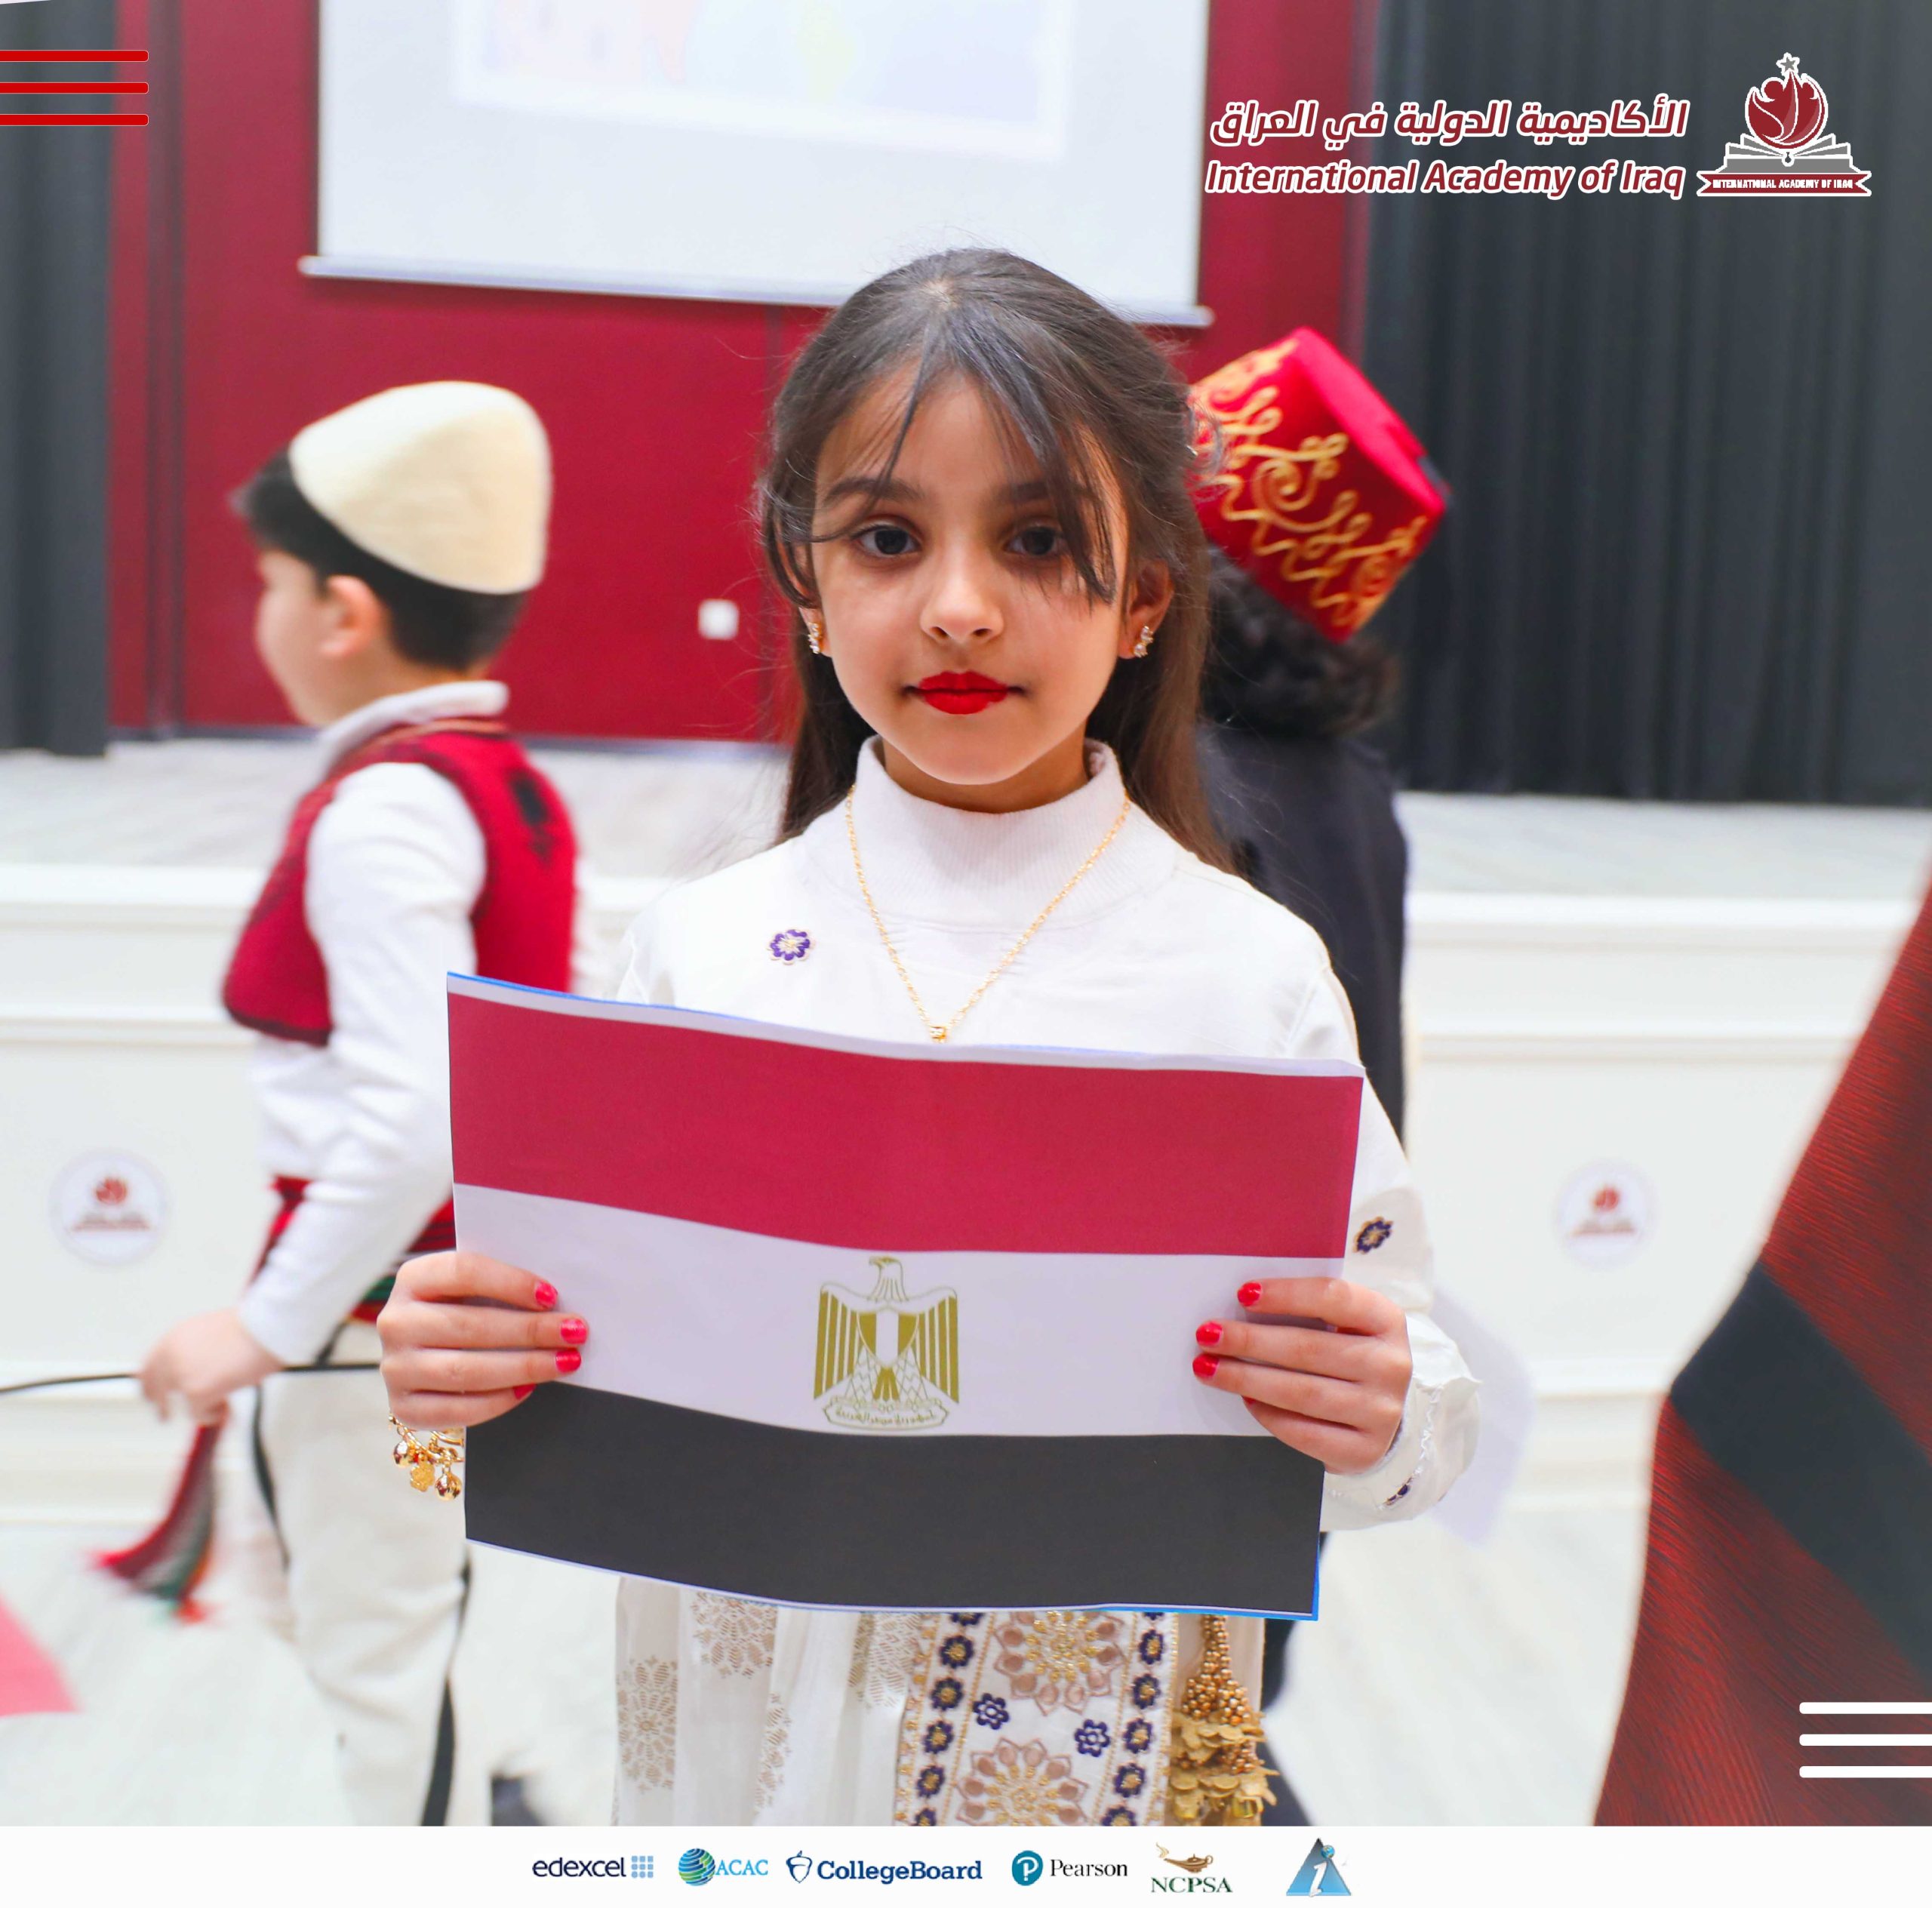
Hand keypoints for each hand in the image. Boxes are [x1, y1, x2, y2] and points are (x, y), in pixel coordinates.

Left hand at [139, 1309, 283, 1425]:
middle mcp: (171, 1356)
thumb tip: (200, 1370)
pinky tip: (228, 1405)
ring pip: (183, 1404)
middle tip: (165, 1415)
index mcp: (174, 1338)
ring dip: (202, 1406)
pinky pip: (200, 1414)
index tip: (152, 1396)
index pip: (148, 1367)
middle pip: (155, 1389)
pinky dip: (214, 1414)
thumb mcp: (211, 1331)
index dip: (150, 1385)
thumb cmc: (252, 1326)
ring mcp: (181, 1375)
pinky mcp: (196, 1392)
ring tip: (222, 1404)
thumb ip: (196, 1352)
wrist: (266, 1327)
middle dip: (161, 1405)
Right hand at [378, 1251, 586, 1429]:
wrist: (425, 1351)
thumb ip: (503, 1285)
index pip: (462, 1272)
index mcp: (413, 1278)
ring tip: (564, 1361)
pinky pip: (455, 1410)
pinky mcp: (403, 1406)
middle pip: (468, 1326)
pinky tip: (528, 1389)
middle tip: (574, 1332)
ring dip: (522, 1367)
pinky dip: (497, 1401)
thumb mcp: (474, 1286)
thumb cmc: (465, 1308)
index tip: (552, 1295)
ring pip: (464, 1371)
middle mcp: (395, 1321)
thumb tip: (557, 1300)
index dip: (510, 1283)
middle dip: (529, 1330)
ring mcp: (395, 1367)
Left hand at [1191, 1275, 1410, 1474]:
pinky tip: (1245, 1400)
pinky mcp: (1364, 1450)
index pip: (1335, 1297)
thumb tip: (1244, 1301)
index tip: (1243, 1294)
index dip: (1287, 1294)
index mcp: (1386, 1320)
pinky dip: (1270, 1415)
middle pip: (1310, 1348)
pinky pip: (1306, 1432)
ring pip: (1303, 1393)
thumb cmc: (1350, 1354)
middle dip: (1251, 1341)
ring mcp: (1381, 1412)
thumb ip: (1309, 1309)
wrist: (1383, 1413)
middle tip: (1208, 1334)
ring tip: (1209, 1368)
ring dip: (1248, 1379)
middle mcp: (1391, 1365)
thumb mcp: (1346, 1323)